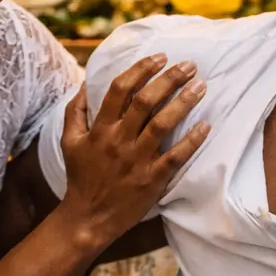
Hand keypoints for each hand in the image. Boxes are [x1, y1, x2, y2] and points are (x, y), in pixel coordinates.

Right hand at [59, 54, 209, 246]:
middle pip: (145, 102)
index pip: (120, 90)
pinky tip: (206, 126)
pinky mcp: (151, 180)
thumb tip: (86, 82)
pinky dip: (192, 141)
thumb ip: (76, 111)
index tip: (160, 57)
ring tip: (200, 86)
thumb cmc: (81, 177)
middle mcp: (118, 141)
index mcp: (100, 129)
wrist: (87, 218)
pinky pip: (175, 157)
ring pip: (162, 125)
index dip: (141, 69)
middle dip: (169, 79)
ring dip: (183, 103)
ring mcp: (136, 161)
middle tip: (189, 65)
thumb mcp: (69, 141)